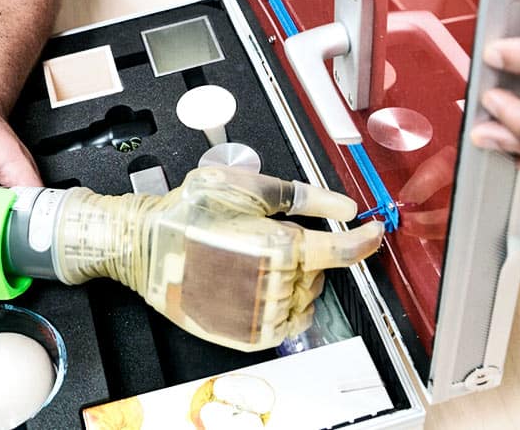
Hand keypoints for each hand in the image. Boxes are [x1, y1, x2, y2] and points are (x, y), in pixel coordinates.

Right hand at [53, 167, 382, 350]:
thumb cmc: (186, 213)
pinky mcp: (246, 334)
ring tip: (254, 260)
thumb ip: (301, 195)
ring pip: (305, 298)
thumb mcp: (243, 186)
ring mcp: (260, 314)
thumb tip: (344, 206)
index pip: (342, 250)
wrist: (144, 247)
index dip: (366, 240)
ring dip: (295, 279)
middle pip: (320, 273)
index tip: (375, 232)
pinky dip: (285, 306)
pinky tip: (257, 285)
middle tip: (267, 236)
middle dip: (307, 253)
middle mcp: (274, 284)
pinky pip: (289, 324)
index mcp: (278, 245)